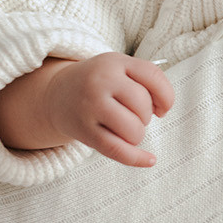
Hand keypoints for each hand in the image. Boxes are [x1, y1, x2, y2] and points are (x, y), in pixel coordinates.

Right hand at [0, 53, 174, 164]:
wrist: (56, 94)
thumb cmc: (98, 83)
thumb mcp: (119, 69)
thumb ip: (146, 81)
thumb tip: (163, 109)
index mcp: (114, 62)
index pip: (153, 77)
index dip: (166, 97)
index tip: (162, 108)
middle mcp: (101, 81)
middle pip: (143, 106)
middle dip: (145, 116)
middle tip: (130, 115)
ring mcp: (91, 106)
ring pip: (134, 130)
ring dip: (136, 134)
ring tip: (124, 128)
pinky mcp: (84, 130)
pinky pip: (117, 149)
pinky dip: (136, 158)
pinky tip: (149, 160)